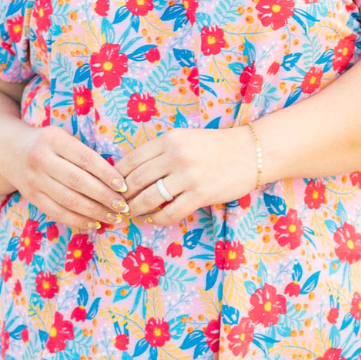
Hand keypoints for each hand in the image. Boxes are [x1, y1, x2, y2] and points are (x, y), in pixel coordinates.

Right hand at [3, 124, 129, 231]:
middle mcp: (41, 159)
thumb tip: (118, 178)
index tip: (124, 186)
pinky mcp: (32, 197)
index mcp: (53, 139)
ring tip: (114, 218)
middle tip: (123, 207)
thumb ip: (84, 153)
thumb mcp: (62, 137)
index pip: (86, 159)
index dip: (107, 174)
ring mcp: (35, 180)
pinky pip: (58, 213)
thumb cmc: (48, 144)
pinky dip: (78, 221)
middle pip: (78, 182)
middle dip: (104, 197)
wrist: (9, 151)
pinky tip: (95, 223)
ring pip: (69, 200)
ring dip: (94, 212)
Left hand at [116, 127, 260, 225]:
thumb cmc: (215, 147)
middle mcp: (175, 156)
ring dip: (134, 209)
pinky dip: (156, 219)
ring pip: (149, 198)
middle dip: (121, 196)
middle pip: (136, 180)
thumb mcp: (184, 139)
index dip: (116, 176)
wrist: (250, 153)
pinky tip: (151, 220)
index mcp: (168, 139)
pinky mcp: (200, 194)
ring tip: (128, 214)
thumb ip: (160, 152)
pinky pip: (170, 212)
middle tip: (114, 205)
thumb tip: (131, 171)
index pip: (131, 159)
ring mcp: (188, 176)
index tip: (110, 187)